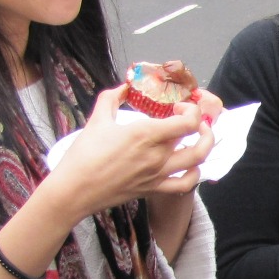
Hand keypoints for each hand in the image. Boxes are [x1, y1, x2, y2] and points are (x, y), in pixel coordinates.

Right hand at [37, 85, 212, 223]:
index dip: (192, 111)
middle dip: (203, 126)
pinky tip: (190, 166)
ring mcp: (157, 174)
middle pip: (198, 140)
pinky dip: (194, 175)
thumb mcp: (97, 119)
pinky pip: (184, 185)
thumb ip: (112, 98)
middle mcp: (157, 155)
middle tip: (196, 120)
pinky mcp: (153, 189)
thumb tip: (123, 88)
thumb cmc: (84, 155)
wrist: (74, 190)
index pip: (188, 121)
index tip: (180, 107)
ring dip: (204, 147)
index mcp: (145, 134)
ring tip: (199, 139)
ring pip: (197, 162)